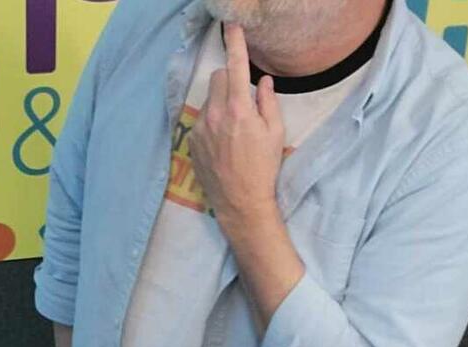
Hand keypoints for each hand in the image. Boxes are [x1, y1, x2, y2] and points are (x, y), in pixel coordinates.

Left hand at [189, 24, 284, 234]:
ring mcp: (200, 127)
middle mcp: (215, 114)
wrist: (240, 200)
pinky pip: (202, 119)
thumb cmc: (264, 166)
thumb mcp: (275, 132)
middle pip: (218, 77)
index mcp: (239, 109)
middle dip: (231, 79)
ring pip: (209, 98)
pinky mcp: (191, 140)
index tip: (232, 26)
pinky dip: (212, 121)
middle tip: (244, 98)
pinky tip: (223, 142)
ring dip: (221, 102)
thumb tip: (263, 81)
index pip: (236, 66)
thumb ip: (268, 102)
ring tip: (234, 128)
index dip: (234, 43)